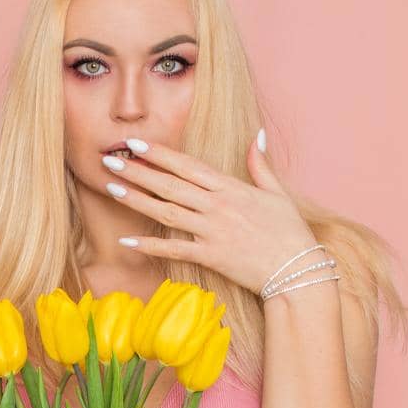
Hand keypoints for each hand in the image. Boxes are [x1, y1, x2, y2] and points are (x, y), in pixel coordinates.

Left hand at [105, 134, 315, 295]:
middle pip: (169, 184)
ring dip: (136, 199)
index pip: (188, 165)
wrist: (298, 271)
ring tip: (110, 187)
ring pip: (166, 211)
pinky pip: (174, 249)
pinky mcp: (210, 257)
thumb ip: (260, 165)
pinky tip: (127, 239)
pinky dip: (149, 245)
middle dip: (137, 170)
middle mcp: (218, 206)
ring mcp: (212, 231)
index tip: (136, 142)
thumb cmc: (290, 232)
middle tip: (109, 159)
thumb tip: (257, 136)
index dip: (160, 153)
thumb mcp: (277, 193)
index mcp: (231, 188)